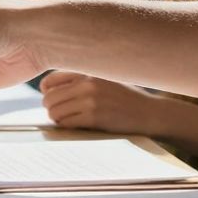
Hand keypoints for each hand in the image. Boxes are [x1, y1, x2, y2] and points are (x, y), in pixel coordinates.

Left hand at [39, 71, 163, 134]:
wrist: (150, 113)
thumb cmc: (124, 97)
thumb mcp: (104, 79)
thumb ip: (80, 79)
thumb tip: (46, 90)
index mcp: (87, 71)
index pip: (50, 80)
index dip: (47, 93)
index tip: (54, 99)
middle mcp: (87, 83)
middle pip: (49, 98)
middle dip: (52, 108)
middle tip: (61, 113)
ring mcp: (91, 100)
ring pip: (55, 112)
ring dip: (58, 119)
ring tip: (68, 120)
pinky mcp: (95, 117)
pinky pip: (66, 123)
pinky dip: (66, 127)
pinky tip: (75, 126)